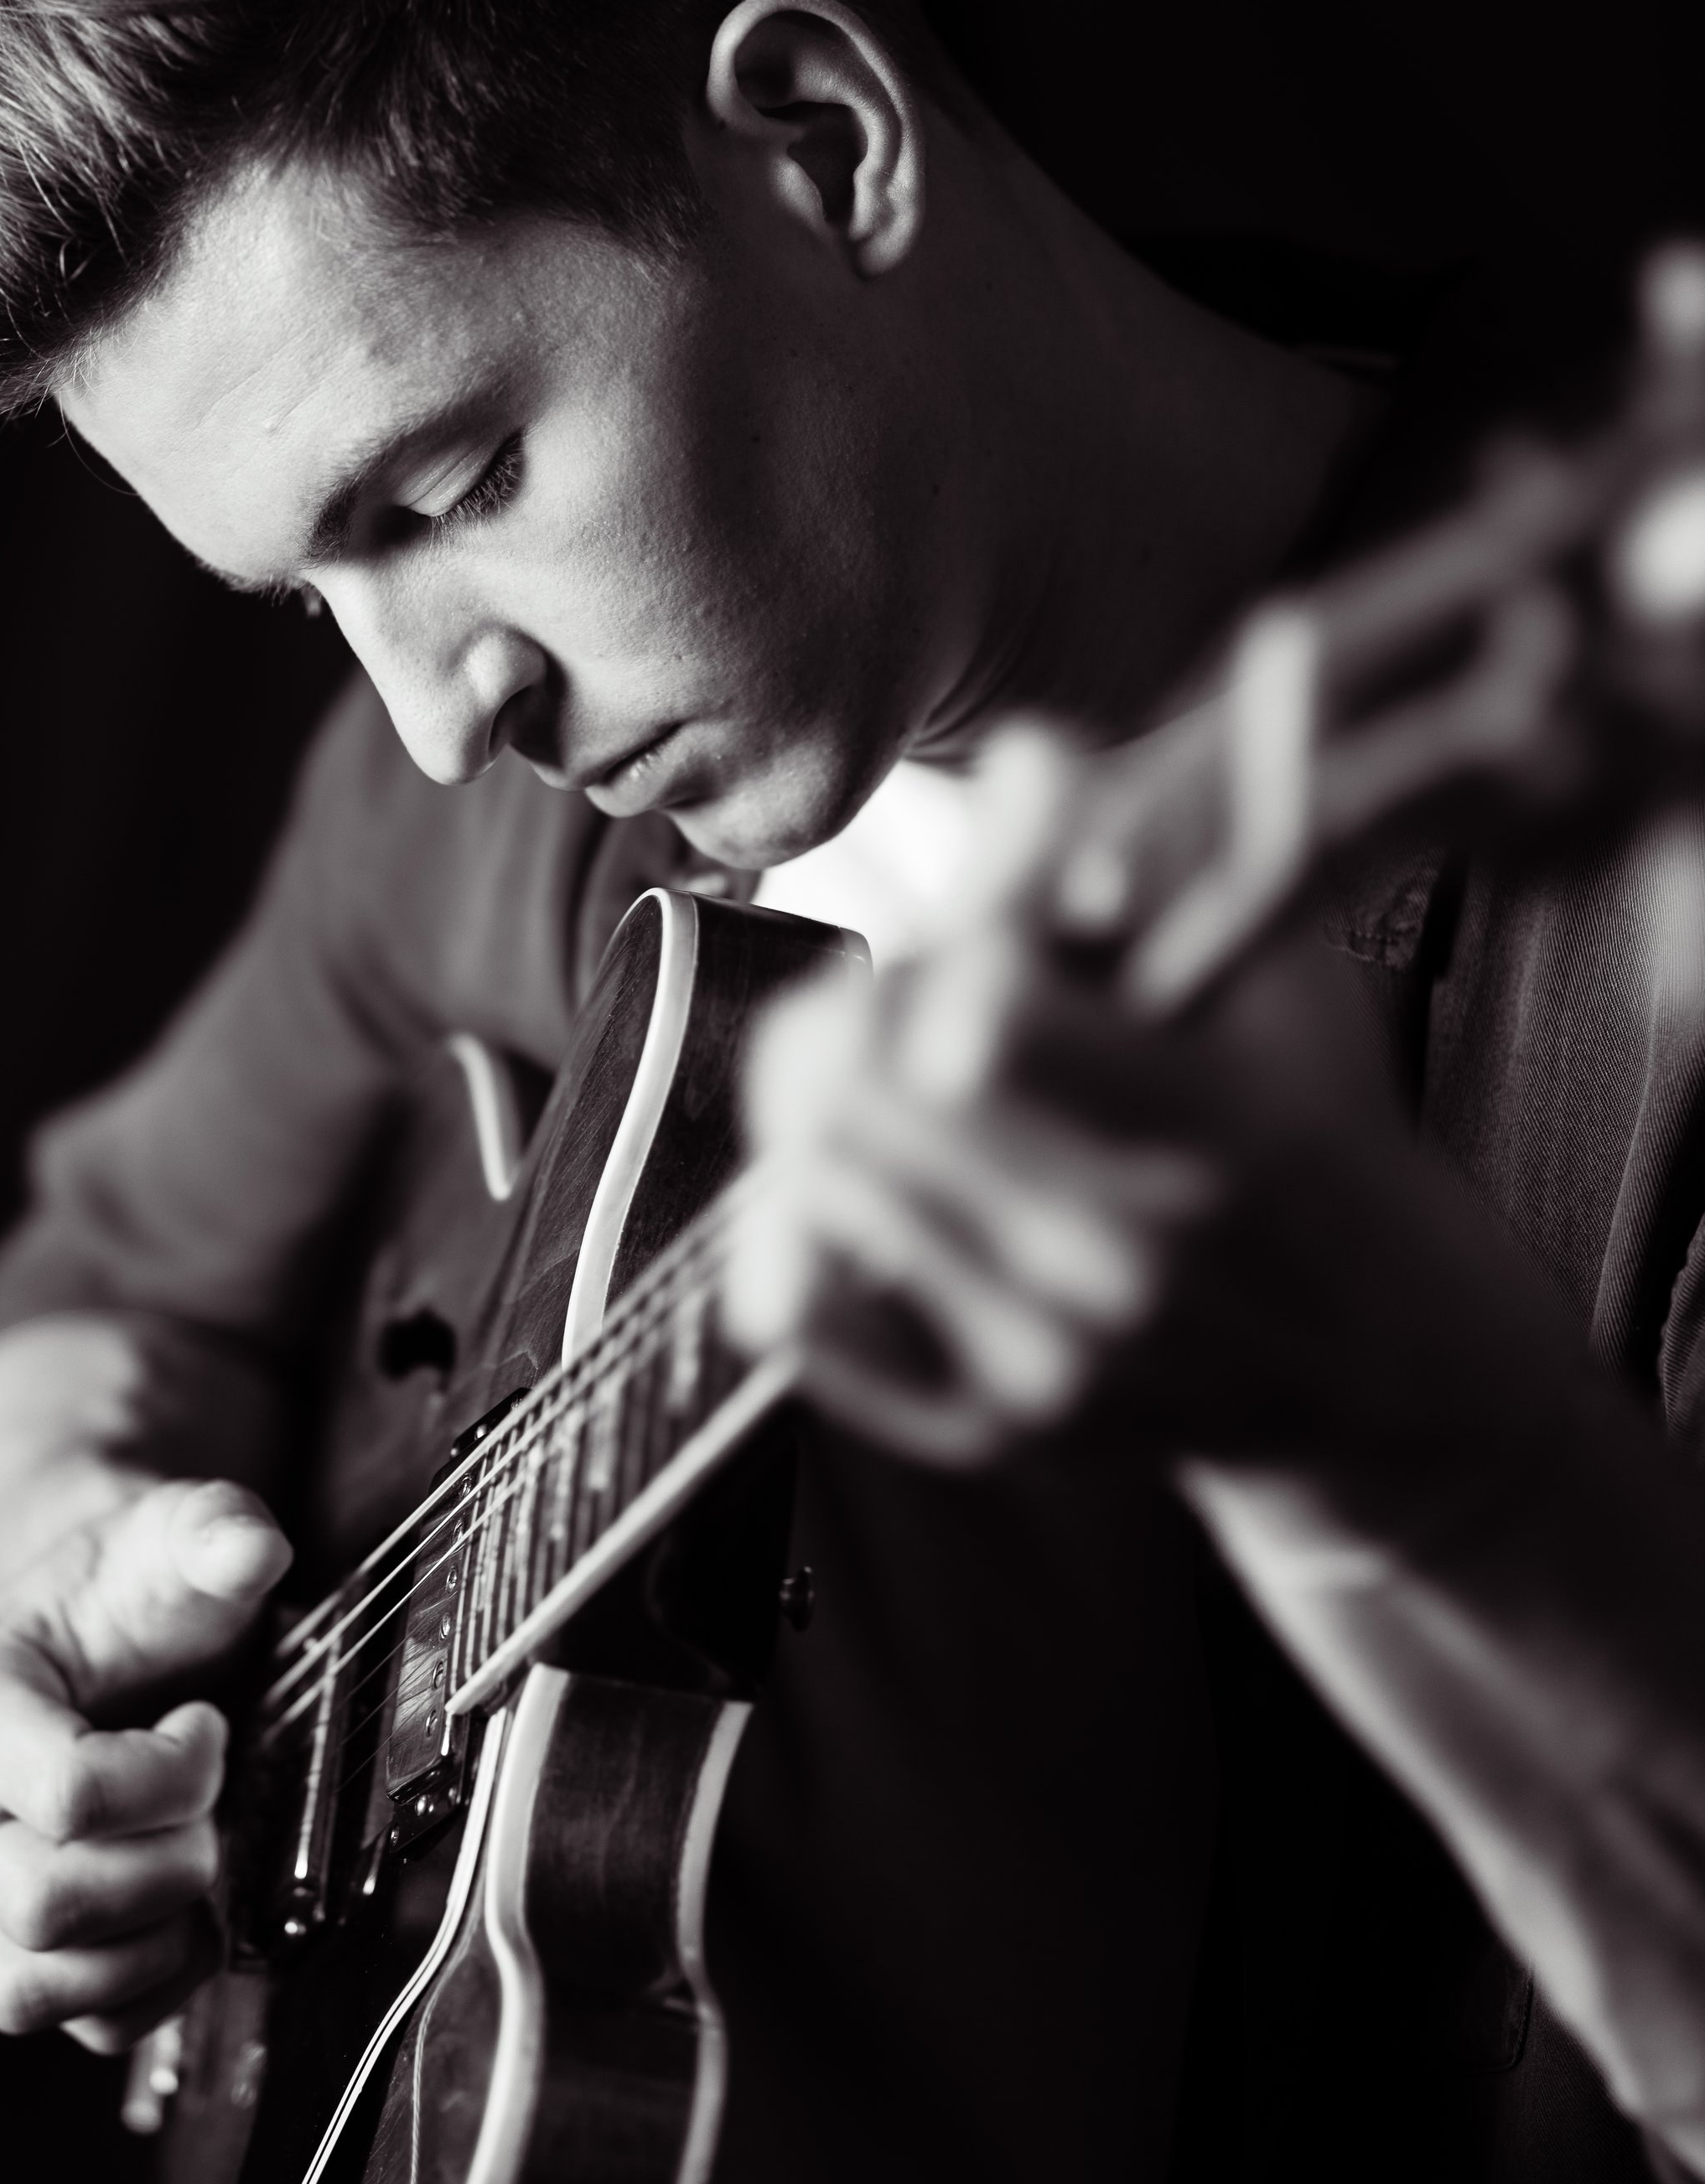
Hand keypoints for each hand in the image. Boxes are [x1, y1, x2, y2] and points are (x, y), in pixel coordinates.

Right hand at [0, 1477, 291, 2051]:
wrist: (124, 1637)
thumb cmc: (144, 1588)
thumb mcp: (183, 1535)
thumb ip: (214, 1528)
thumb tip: (247, 1547)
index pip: (61, 1791)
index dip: (170, 1776)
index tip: (209, 1722)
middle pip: (39, 1901)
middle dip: (162, 1866)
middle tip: (211, 1809)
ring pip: (31, 1985)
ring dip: (147, 1941)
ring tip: (197, 1865)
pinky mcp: (2, 1952)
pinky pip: (68, 2024)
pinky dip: (149, 1990)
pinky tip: (193, 1918)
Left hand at [726, 909, 1541, 1483]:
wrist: (1390, 1370)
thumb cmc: (1321, 1136)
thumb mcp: (1276, 982)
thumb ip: (1152, 869)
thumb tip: (1024, 752)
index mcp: (1216, 1132)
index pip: (990, 1011)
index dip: (952, 936)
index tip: (975, 924)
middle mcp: (1123, 1263)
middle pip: (869, 1086)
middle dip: (863, 1006)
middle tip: (894, 990)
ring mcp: (1049, 1361)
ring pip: (820, 1178)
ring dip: (822, 1099)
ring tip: (880, 1076)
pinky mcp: (990, 1432)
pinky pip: (804, 1316)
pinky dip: (795, 1228)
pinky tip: (851, 1179)